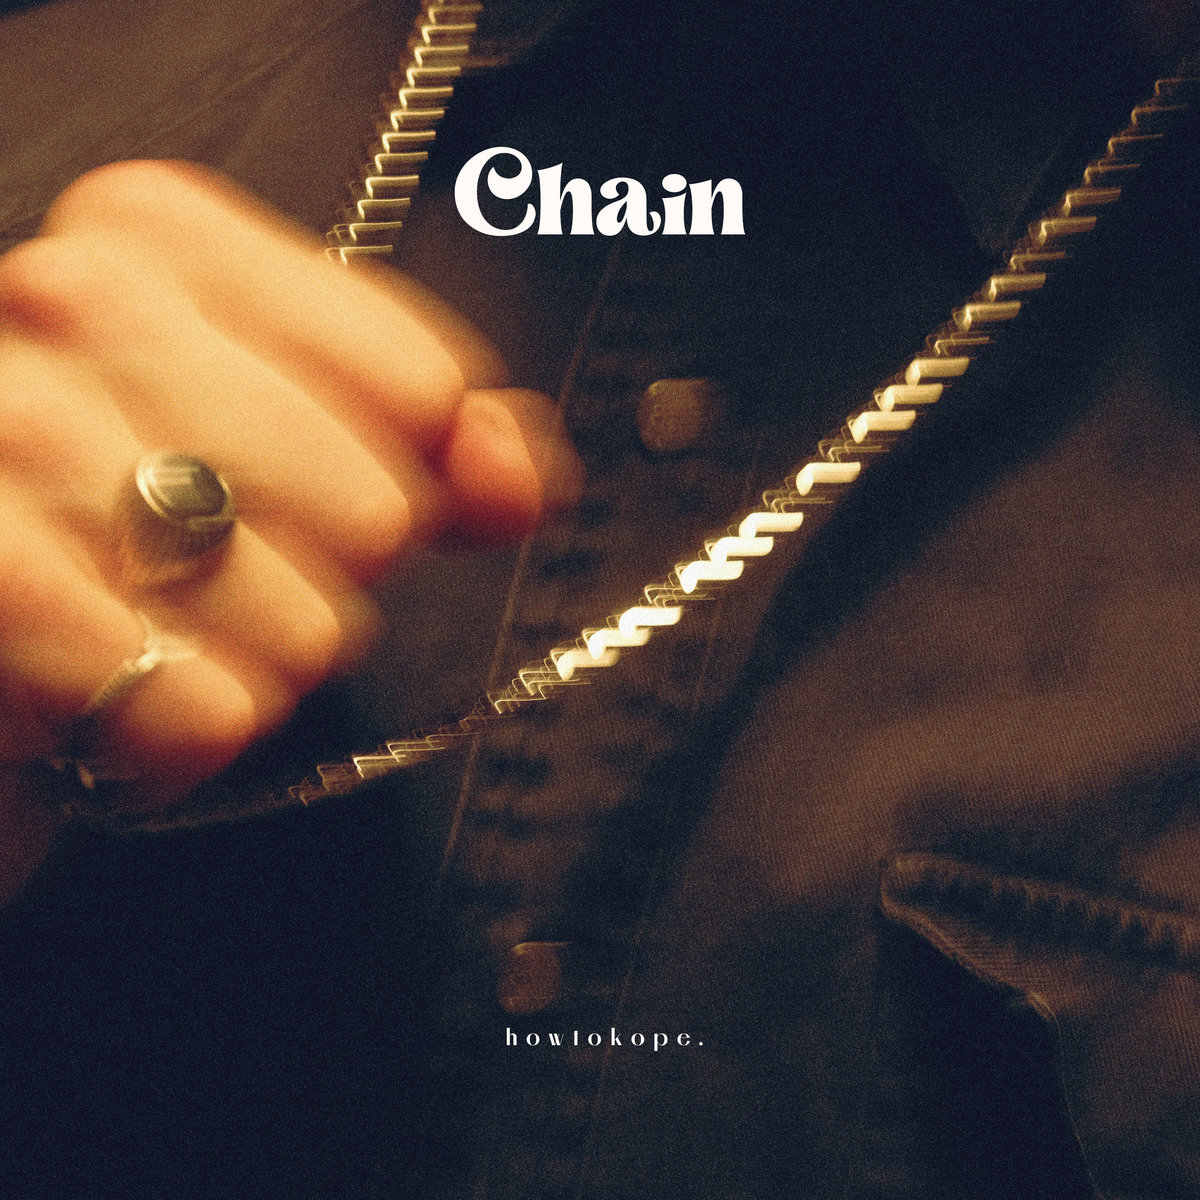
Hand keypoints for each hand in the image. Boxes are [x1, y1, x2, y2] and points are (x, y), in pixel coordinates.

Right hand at [0, 160, 578, 891]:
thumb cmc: (122, 531)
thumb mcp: (285, 444)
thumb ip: (436, 440)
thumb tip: (522, 470)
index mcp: (159, 236)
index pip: (419, 388)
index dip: (407, 480)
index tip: (331, 500)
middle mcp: (72, 298)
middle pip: (371, 511)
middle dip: (324, 582)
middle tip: (222, 579)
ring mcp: (7, 429)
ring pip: (297, 624)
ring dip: (254, 672)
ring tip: (168, 640)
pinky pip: (190, 707)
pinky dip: (184, 739)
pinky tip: (133, 707)